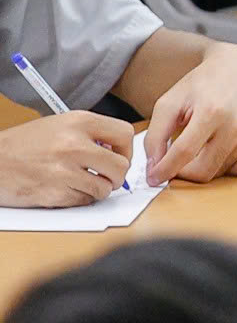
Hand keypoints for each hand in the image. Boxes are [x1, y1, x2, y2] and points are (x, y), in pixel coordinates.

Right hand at [0, 112, 135, 207]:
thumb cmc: (24, 144)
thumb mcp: (60, 125)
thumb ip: (91, 134)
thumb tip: (121, 151)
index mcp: (79, 122)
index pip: (125, 134)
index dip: (126, 150)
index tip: (118, 156)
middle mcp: (74, 144)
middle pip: (121, 166)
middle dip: (116, 176)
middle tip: (106, 177)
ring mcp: (65, 170)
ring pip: (105, 188)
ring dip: (97, 189)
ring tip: (80, 182)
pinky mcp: (55, 192)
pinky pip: (84, 201)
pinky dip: (79, 199)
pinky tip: (64, 189)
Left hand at [144, 43, 236, 184]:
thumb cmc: (203, 85)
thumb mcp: (170, 102)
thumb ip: (155, 136)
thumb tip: (154, 169)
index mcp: (212, 110)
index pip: (183, 153)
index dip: (164, 170)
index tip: (153, 178)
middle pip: (204, 170)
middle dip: (184, 173)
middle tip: (177, 164)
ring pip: (223, 172)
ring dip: (208, 164)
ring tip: (205, 143)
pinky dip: (230, 166)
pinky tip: (224, 147)